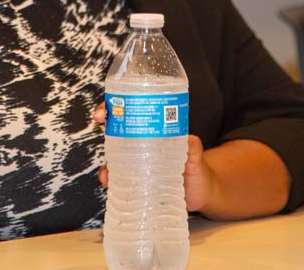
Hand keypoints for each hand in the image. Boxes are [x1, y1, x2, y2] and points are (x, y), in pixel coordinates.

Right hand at [93, 104, 215, 212]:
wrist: (202, 196)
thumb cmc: (198, 170)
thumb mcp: (195, 155)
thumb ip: (193, 147)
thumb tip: (189, 139)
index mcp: (154, 131)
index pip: (132, 112)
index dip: (116, 107)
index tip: (106, 109)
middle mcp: (142, 144)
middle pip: (118, 128)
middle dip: (106, 122)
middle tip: (101, 124)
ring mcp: (137, 163)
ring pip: (114, 156)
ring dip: (106, 161)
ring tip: (107, 170)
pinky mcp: (136, 182)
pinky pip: (118, 179)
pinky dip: (110, 179)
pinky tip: (109, 182)